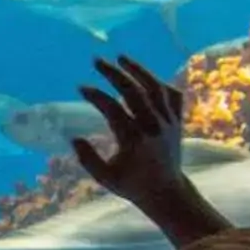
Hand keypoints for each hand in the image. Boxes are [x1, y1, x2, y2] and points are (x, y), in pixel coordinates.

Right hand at [71, 54, 187, 206]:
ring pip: (155, 89)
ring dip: (138, 70)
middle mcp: (153, 128)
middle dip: (114, 73)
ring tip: (121, 57)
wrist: (167, 191)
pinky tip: (146, 77)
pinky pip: (173, 96)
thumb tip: (73, 137)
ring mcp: (168, 123)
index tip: (82, 88)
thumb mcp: (105, 177)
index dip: (96, 96)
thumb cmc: (131, 184)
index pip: (113, 109)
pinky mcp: (177, 122)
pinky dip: (161, 83)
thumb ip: (88, 159)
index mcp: (134, 141)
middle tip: (97, 60)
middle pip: (134, 92)